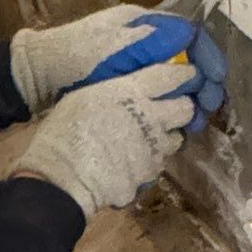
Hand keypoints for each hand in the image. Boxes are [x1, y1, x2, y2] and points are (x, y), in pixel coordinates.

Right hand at [9, 58, 200, 219]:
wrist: (63, 176)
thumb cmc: (64, 130)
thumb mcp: (84, 97)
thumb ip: (112, 93)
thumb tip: (124, 94)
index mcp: (132, 92)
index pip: (171, 76)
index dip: (183, 74)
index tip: (188, 75)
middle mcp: (151, 117)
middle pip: (185, 108)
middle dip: (181, 107)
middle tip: (168, 111)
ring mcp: (154, 149)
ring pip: (176, 140)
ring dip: (165, 138)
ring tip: (147, 141)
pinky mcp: (150, 174)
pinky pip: (156, 166)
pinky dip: (147, 164)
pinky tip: (131, 165)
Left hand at [10, 6, 227, 130]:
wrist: (36, 79)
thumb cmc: (70, 59)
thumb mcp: (109, 48)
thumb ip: (148, 43)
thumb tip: (188, 38)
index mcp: (143, 25)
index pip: (190, 36)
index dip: (208, 57)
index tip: (215, 82)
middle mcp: (146, 44)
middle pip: (189, 61)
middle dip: (203, 85)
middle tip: (206, 110)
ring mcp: (138, 67)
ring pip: (179, 83)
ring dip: (191, 102)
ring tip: (193, 124)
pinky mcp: (130, 89)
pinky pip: (162, 98)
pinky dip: (172, 111)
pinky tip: (175, 128)